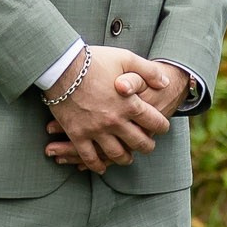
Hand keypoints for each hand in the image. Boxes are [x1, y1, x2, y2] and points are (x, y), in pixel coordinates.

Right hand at [42, 46, 183, 169]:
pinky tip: (101, 167)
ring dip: (125, 159)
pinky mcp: (77, 134)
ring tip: (127, 158)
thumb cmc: (94, 61)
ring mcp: (96, 130)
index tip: (162, 127)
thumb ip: (148, 72)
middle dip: (147, 146)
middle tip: (148, 146)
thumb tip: (165, 83)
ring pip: (116, 154)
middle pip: (139, 143)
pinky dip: (96, 165)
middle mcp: (116, 121)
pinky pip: (89, 157)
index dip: (162, 126)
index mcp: (131, 104)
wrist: (61, 66)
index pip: (155, 123)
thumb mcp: (126, 59)